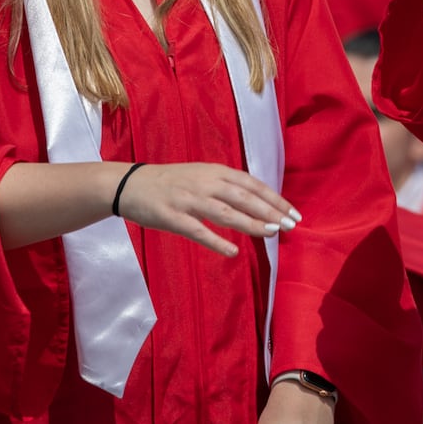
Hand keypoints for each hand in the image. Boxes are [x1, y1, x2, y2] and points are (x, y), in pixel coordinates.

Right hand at [119, 162, 297, 256]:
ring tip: (270, 233)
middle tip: (290, 226)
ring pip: (225, 212)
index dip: (274, 198)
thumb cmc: (171, 182)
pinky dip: (216, 241)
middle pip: (244, 197)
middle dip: (270, 211)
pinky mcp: (172, 217)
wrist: (128, 184)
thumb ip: (228, 186)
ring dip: (250, 223)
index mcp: (215, 172)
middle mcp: (205, 183)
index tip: (293, 213)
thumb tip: (259, 201)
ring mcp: (188, 199)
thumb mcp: (203, 175)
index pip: (252, 184)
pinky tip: (233, 251)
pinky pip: (197, 231)